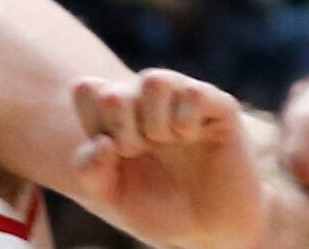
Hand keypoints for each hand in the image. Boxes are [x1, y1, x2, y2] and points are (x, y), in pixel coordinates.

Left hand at [68, 69, 272, 248]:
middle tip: (136, 152)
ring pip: (154, 80)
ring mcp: (185, 101)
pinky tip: (192, 138)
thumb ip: (91, 170)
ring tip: (165, 142)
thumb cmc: (162, 210)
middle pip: (115, 89)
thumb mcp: (113, 197)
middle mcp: (150, 102)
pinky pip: (195, 93)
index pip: (88, 90)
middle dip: (119, 127)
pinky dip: (185, 121)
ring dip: (151, 121)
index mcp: (120, 116)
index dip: (90, 120)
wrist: (210, 229)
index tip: (110, 153)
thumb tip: (103, 141)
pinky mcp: (220, 108)